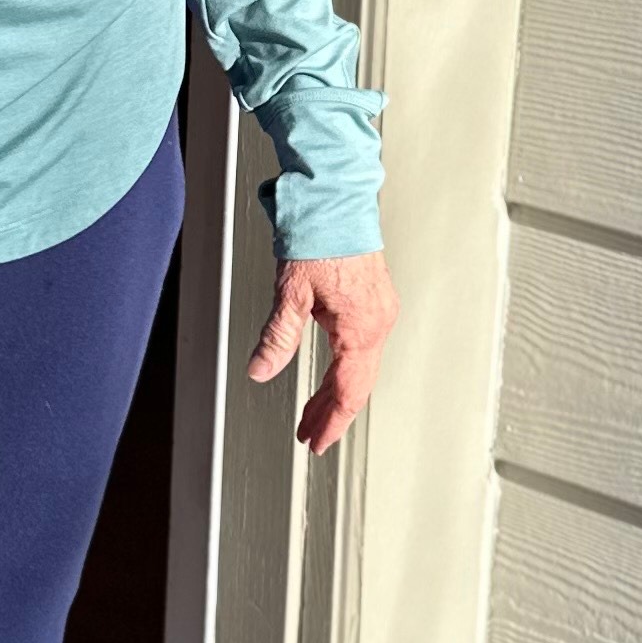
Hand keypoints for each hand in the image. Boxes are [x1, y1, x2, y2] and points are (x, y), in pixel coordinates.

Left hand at [245, 248, 397, 453]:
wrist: (335, 200)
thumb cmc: (319, 237)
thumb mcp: (290, 294)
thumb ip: (277, 337)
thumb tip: (261, 370)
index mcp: (360, 329)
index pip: (348, 392)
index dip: (331, 422)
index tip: (316, 442)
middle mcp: (377, 323)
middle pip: (357, 385)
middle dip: (332, 413)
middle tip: (310, 434)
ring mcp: (380, 311)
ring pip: (361, 367)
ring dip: (338, 391)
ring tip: (314, 411)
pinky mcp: (375, 300)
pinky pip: (364, 347)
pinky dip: (346, 368)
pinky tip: (331, 374)